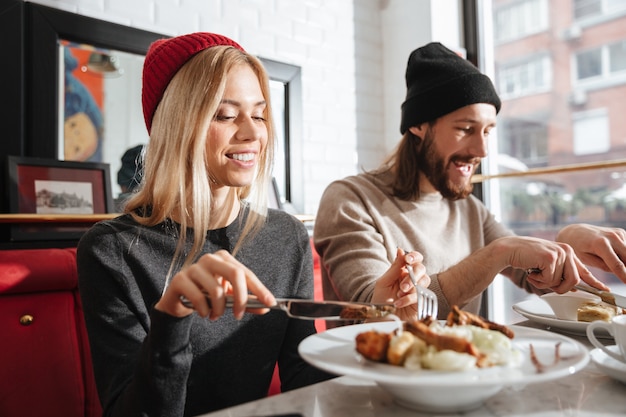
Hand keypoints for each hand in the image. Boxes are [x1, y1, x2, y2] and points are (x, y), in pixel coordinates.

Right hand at [154, 250, 275, 318]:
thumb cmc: (206, 295)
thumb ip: (246, 302)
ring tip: (216, 316)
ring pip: (216, 289)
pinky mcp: (180, 279)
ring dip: (219, 309)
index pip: (246, 273)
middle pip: (235, 273)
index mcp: (224, 259)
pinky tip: (204, 313)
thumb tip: (265, 308)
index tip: (270, 303)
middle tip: (239, 315)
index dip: (259, 288)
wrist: (178, 299)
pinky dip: (204, 310)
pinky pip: (198, 297)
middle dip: (241, 298)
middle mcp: (210, 259)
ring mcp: (194, 267)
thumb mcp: (228, 298)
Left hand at [371, 248, 430, 320]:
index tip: (408, 259)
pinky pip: (421, 295)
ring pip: (424, 280)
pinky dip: (409, 299)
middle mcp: (412, 279)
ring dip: (411, 287)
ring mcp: (418, 290)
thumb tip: (401, 250)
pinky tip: (399, 303)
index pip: (414, 258)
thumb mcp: (384, 283)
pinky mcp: (421, 301)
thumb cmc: (380, 301)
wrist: (381, 319)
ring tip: (399, 295)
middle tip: (402, 286)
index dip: (414, 256)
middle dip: (412, 275)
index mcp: (402, 271)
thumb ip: (394, 268)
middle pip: (421, 268)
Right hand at [498, 236, 608, 292]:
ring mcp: (559, 253)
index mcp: (567, 251)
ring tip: (534, 274)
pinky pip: (550, 280)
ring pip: (561, 282)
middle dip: (558, 288)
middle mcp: (566, 250)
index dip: (593, 282)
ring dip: (544, 284)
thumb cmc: (524, 257)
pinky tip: (531, 271)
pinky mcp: (550, 257)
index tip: (603, 289)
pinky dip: (538, 281)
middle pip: (574, 281)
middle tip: (543, 283)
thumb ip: (561, 274)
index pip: (583, 269)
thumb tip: (574, 288)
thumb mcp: (546, 265)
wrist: (507, 250)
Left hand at [556, 224, 625, 283]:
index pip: (617, 264)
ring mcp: (618, 233)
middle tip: (622, 276)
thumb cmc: (578, 247)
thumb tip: (621, 271)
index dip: (624, 276)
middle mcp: (612, 236)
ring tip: (607, 261)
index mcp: (600, 244)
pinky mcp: (621, 233)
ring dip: (625, 261)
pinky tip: (614, 255)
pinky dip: (624, 254)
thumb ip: (604, 266)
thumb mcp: (586, 260)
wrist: (575, 232)